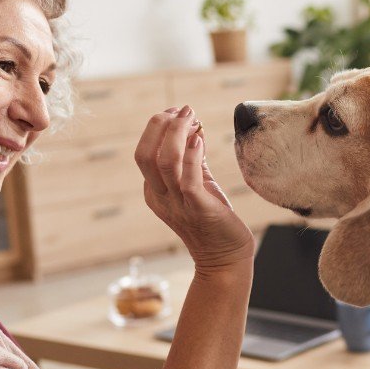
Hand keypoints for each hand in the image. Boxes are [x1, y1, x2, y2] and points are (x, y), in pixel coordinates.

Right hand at [135, 106, 254, 273]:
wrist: (225, 259)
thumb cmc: (213, 221)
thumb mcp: (198, 185)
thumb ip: (193, 160)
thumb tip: (194, 128)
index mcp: (155, 191)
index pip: (144, 152)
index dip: (157, 127)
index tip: (177, 110)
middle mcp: (160, 197)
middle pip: (145, 155)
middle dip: (160, 126)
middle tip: (181, 109)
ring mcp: (177, 205)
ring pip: (165, 162)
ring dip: (177, 134)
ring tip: (191, 116)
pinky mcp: (199, 209)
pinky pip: (188, 179)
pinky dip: (192, 155)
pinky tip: (199, 138)